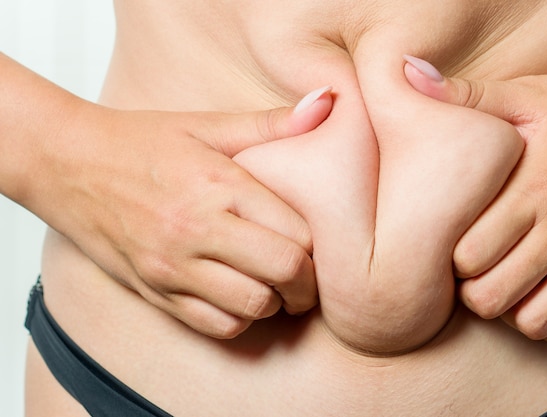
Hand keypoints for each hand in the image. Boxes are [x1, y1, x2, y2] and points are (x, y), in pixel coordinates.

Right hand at [36, 86, 332, 337]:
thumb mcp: (207, 125)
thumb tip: (329, 100)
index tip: (315, 245)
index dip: (318, 245)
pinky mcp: (155, 291)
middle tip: (306, 274)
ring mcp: (173, 266)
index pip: (298, 232)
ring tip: (273, 285)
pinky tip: (238, 295)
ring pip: (253, 306)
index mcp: (219, 185)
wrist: (67, 164)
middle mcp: (197, 229)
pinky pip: (215, 326)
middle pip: (283, 272)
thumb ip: (272, 123)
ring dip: (275, 301)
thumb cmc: (141, 142)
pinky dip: (238, 319)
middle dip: (307, 281)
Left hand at [404, 56, 546, 347]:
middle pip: (493, 297)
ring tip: (506, 287)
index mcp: (532, 190)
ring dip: (511, 312)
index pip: (468, 256)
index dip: (450, 258)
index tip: (452, 246)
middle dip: (472, 291)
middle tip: (473, 272)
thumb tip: (408, 76)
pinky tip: (543, 298)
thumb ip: (467, 95)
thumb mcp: (527, 96)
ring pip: (537, 321)